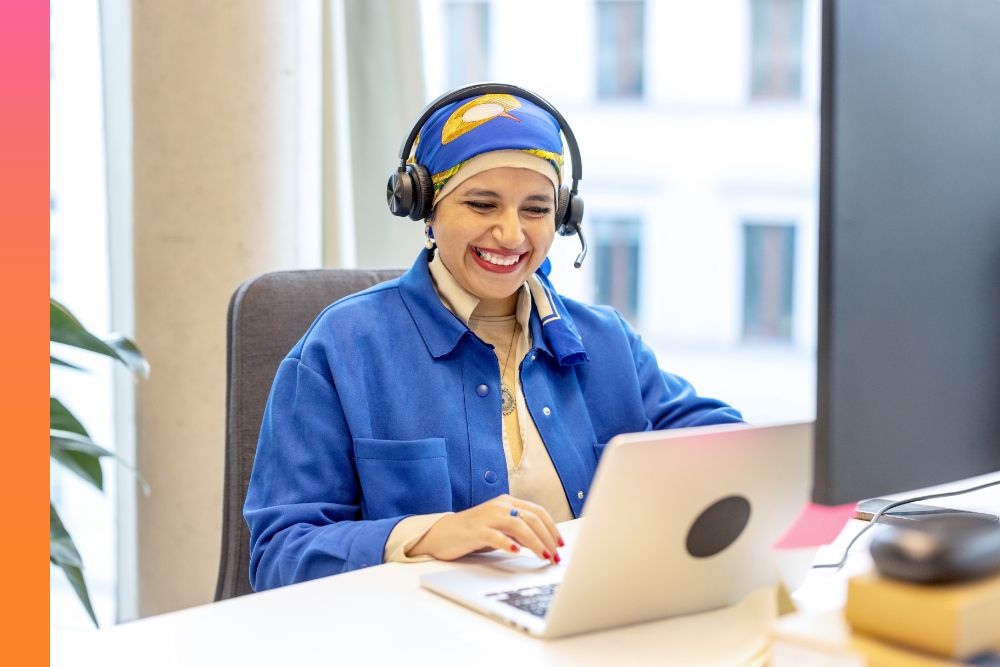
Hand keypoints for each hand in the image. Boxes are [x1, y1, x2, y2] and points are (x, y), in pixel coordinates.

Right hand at [407, 494, 563, 563]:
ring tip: (544, 556)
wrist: (442, 533)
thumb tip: (543, 543)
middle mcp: (499, 506)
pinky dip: (507, 543)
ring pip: (518, 525)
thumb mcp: (500, 529)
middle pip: (531, 518)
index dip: (552, 528)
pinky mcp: (475, 530)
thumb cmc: (473, 532)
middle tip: (555, 556)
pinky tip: (516, 551)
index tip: (561, 544)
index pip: (537, 512)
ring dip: (535, 542)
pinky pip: (495, 535)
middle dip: (547, 538)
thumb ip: (519, 531)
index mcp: (507, 502)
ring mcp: (487, 517)